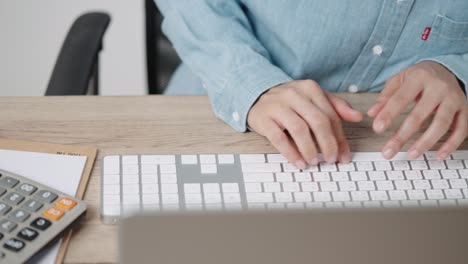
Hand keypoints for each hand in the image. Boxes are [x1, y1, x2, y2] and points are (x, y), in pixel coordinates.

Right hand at [247, 80, 362, 168]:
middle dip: (328, 144)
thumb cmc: (289, 101)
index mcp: (310, 89)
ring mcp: (278, 106)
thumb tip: (357, 117)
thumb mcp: (312, 98)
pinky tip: (299, 162)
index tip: (344, 155)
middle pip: (318, 121)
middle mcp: (294, 95)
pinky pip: (279, 138)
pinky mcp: (264, 119)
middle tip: (332, 159)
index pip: (330, 115)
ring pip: (299, 129)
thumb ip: (336, 107)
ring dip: (310, 149)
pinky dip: (291, 153)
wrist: (256, 96)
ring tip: (315, 161)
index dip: (339, 137)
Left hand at [368, 61, 467, 159]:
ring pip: (441, 124)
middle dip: (402, 136)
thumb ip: (386, 96)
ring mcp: (453, 99)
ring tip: (411, 155)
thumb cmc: (419, 77)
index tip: (377, 129)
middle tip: (388, 151)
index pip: (401, 98)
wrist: (446, 68)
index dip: (388, 114)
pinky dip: (451, 144)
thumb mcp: (399, 79)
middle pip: (419, 115)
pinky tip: (439, 155)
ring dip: (425, 142)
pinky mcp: (464, 109)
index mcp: (419, 77)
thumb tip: (372, 114)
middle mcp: (438, 87)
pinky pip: (461, 129)